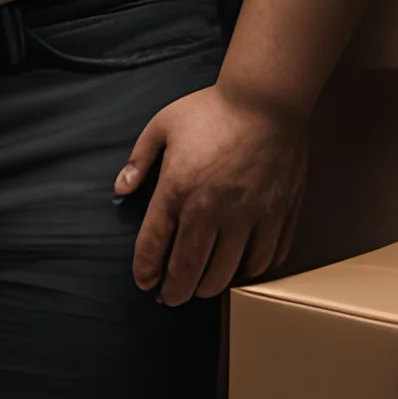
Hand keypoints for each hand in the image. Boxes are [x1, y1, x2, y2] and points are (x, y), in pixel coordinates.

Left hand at [116, 83, 305, 305]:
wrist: (267, 100)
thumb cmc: (212, 109)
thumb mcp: (163, 125)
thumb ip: (139, 160)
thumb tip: (120, 189)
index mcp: (177, 190)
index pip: (154, 245)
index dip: (146, 270)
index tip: (144, 282)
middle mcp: (211, 210)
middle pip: (189, 269)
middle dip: (175, 291)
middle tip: (169, 298)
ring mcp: (248, 216)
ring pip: (227, 271)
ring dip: (210, 286)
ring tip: (201, 288)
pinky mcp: (277, 215)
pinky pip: (264, 257)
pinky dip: (251, 271)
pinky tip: (242, 270)